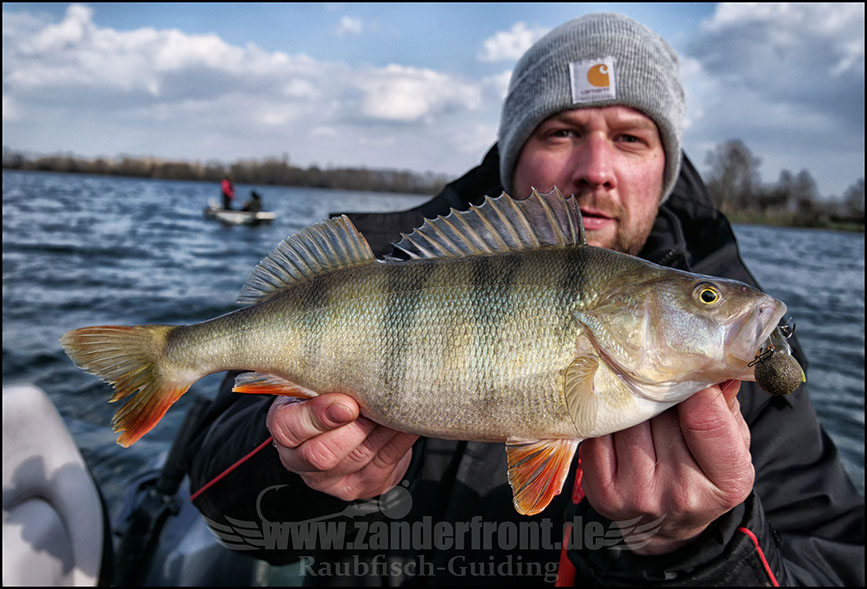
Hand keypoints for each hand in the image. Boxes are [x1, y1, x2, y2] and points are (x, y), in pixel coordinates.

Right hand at [266, 393, 418, 501]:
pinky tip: (407, 422)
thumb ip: (326, 378)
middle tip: (375, 407)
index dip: (319, 416)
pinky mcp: (358, 486)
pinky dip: (399, 439)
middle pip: (322, 453)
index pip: (288, 427)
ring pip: (358, 457)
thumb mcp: (317, 384)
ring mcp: (329, 479)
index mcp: (283, 426)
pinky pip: (384, 462)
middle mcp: (299, 458)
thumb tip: (355, 362)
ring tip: (395, 407)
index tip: (348, 403)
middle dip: (355, 429)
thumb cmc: (329, 396)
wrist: (348, 427)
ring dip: (381, 430)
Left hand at [580, 381, 753, 554]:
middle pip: (660, 414)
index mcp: (725, 482)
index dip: (693, 384)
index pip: (704, 418)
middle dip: (659, 389)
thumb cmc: (702, 473)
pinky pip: (598, 433)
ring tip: (637, 396)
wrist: (665, 526)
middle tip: (657, 376)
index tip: (686, 364)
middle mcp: (681, 493)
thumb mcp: (731, 443)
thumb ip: (725, 405)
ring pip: (626, 419)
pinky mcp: (602, 492)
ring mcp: (637, 495)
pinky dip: (606, 419)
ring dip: (630, 401)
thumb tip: (715, 361)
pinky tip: (616, 417)